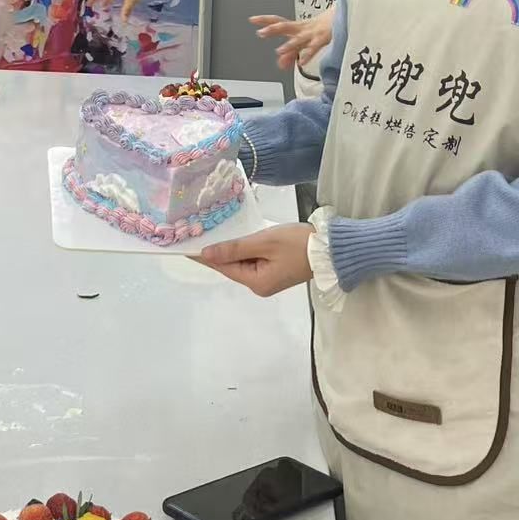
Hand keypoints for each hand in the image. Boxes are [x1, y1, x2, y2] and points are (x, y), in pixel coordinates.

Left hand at [193, 224, 311, 296]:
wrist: (332, 248)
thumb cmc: (298, 243)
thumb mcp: (264, 242)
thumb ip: (235, 248)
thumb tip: (207, 254)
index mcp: (256, 282)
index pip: (223, 267)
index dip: (205, 256)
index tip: (186, 247)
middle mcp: (260, 286)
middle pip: (232, 267)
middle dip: (218, 252)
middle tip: (199, 234)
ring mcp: (269, 280)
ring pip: (243, 264)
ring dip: (232, 250)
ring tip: (214, 233)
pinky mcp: (277, 272)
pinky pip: (254, 262)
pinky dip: (245, 251)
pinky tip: (238, 240)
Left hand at [249, 13, 333, 72]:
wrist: (343, 16)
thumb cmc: (323, 28)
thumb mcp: (306, 41)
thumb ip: (292, 54)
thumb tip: (280, 64)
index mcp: (297, 28)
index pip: (279, 21)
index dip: (265, 20)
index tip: (252, 19)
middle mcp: (303, 29)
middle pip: (285, 26)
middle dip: (273, 29)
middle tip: (261, 33)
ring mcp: (313, 33)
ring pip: (299, 38)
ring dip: (289, 44)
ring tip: (279, 51)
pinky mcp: (323, 39)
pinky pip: (314, 47)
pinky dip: (308, 54)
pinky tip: (302, 62)